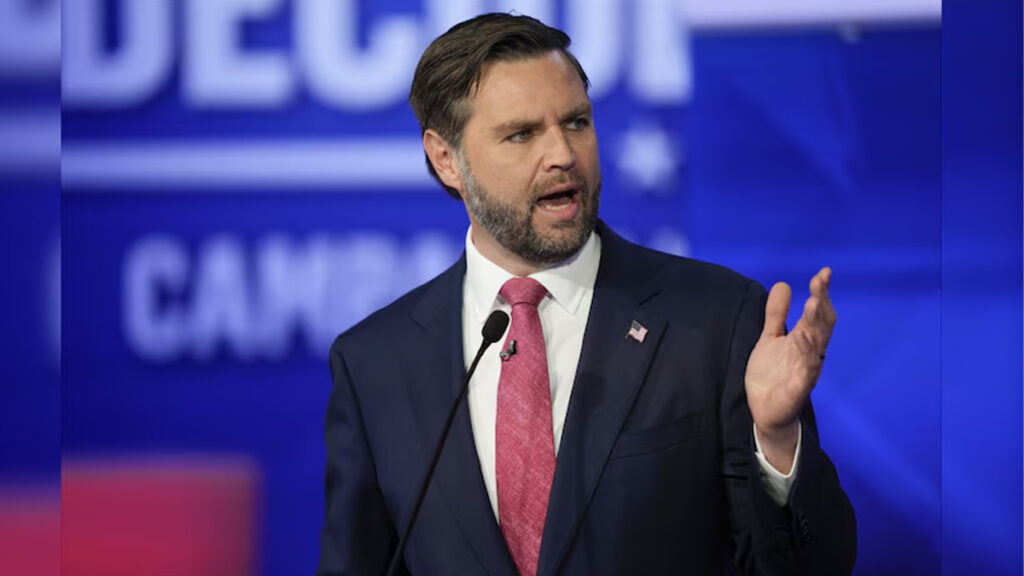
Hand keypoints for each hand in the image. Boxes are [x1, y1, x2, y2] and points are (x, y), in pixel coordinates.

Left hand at [745, 268, 835, 472]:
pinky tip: (805, 341)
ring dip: (815, 325)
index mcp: (804, 339)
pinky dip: (808, 357)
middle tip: (819, 283)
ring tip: (813, 304)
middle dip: (821, 303)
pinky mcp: (798, 389)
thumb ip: (776, 314)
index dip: (822, 293)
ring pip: (817, 345)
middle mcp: (810, 353)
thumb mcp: (770, 338)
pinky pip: (807, 372)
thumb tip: (783, 284)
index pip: (817, 313)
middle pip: (821, 325)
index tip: (824, 273)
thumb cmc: (772, 374)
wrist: (764, 411)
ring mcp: (806, 371)